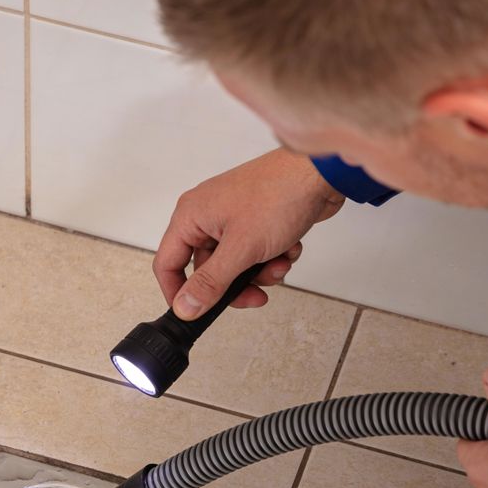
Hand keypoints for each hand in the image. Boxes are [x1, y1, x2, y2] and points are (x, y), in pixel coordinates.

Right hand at [153, 148, 344, 319]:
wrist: (320, 173)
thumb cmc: (279, 194)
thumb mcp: (240, 249)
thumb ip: (210, 282)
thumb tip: (185, 307)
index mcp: (191, 216)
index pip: (167, 264)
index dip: (178, 293)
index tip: (194, 314)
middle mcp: (207, 216)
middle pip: (207, 270)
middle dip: (236, 285)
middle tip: (255, 295)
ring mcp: (232, 218)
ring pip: (235, 266)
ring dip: (260, 273)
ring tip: (280, 263)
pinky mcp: (255, 222)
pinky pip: (255, 254)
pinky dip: (273, 258)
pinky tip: (289, 248)